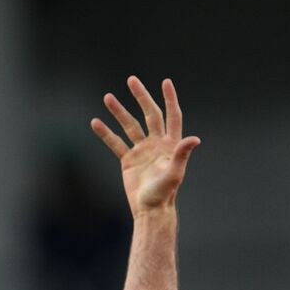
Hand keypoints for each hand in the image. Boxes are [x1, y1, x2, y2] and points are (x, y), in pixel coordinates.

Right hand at [92, 77, 199, 215]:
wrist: (149, 210)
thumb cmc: (165, 193)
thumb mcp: (174, 173)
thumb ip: (182, 154)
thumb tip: (194, 138)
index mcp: (170, 144)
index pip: (171, 116)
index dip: (169, 99)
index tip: (165, 82)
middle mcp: (156, 143)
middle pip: (149, 114)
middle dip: (141, 97)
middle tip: (131, 80)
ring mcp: (141, 150)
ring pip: (130, 125)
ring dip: (119, 112)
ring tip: (108, 97)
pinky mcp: (128, 160)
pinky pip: (116, 143)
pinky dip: (106, 133)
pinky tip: (96, 122)